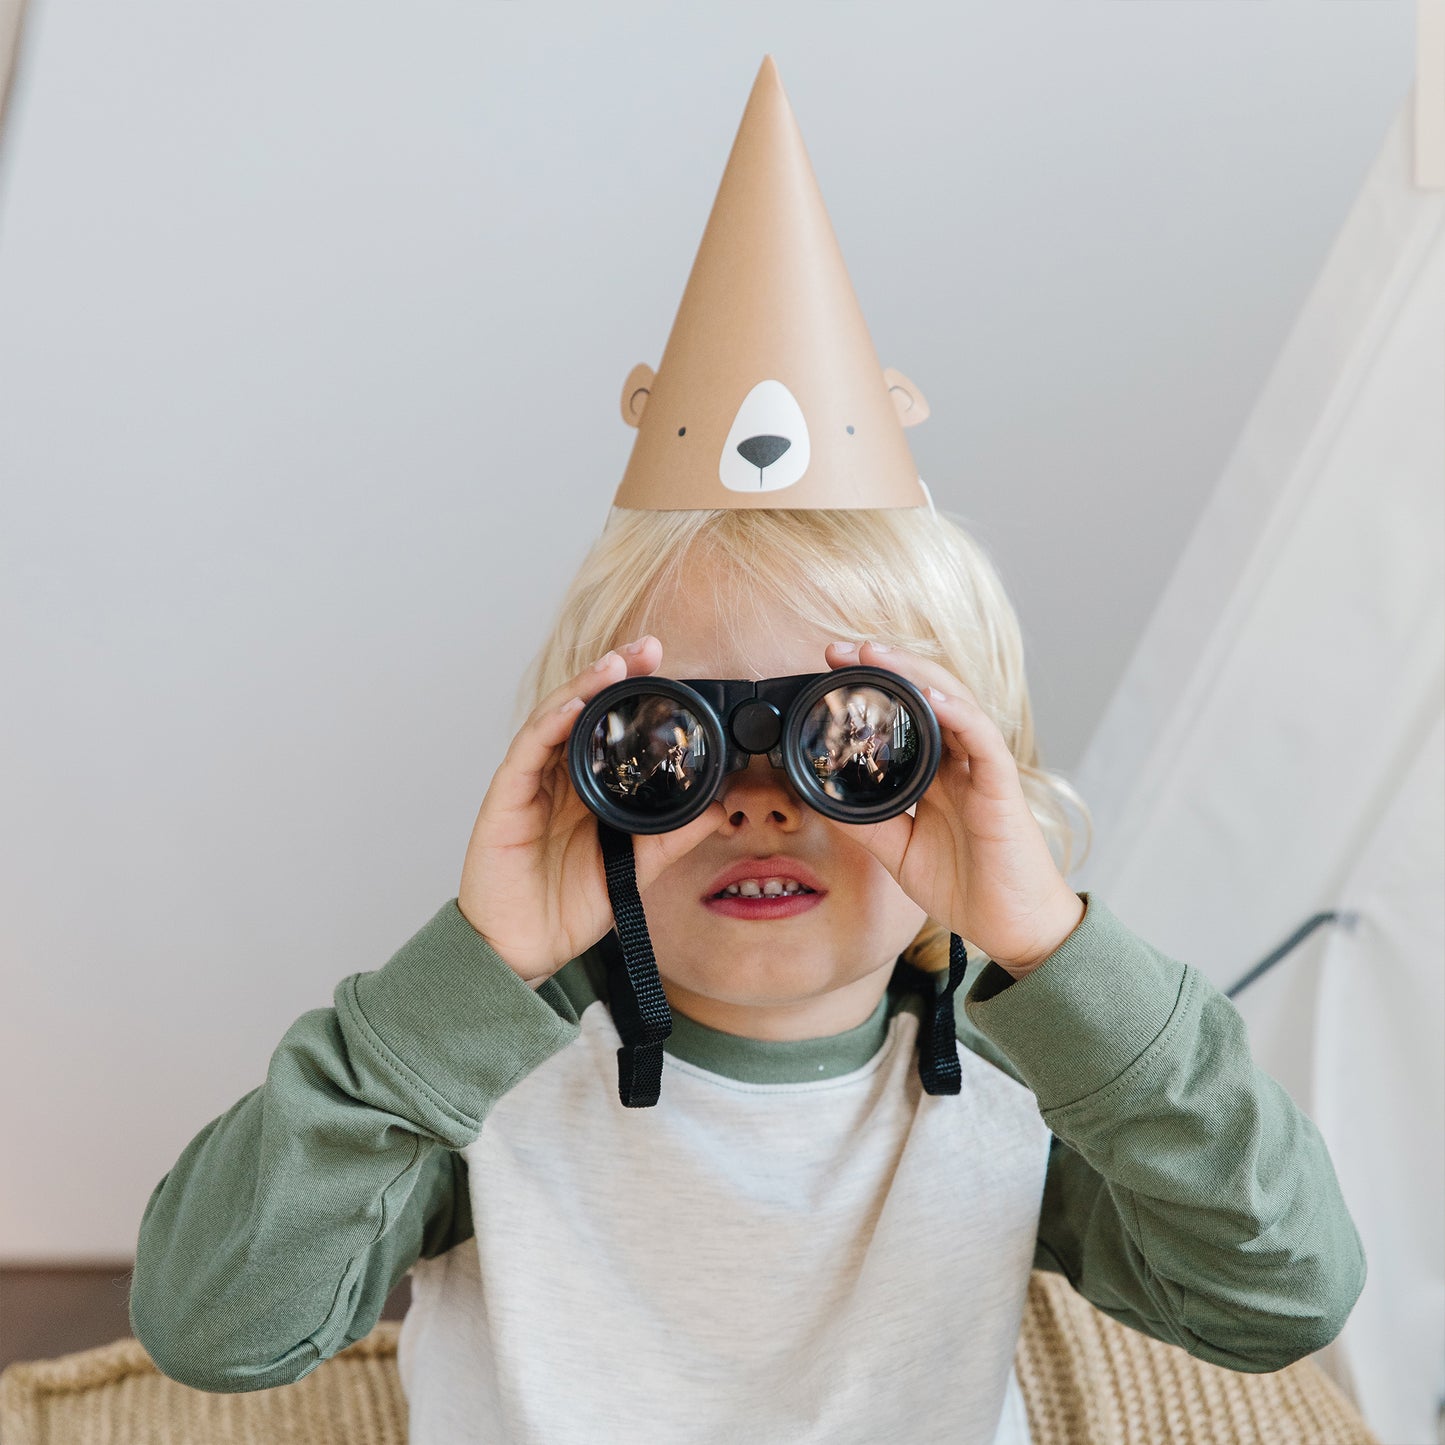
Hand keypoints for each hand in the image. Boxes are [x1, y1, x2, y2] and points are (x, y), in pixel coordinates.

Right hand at [458, 636, 725, 981]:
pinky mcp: (506, 797)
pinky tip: (575, 705)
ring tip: (617, 663)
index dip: (635, 691)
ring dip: (585, 685)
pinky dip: (551, 723)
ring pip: (556, 716)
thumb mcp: (638, 867)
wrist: (524, 949)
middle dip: (614, 672)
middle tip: (649, 647)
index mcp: (586, 784)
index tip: (667, 667)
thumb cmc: (568, 905)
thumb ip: (674, 835)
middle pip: (583, 706)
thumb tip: (720, 807)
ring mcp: (530, 781)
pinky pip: (528, 750)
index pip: (609, 723)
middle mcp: (557, 773)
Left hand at [821, 641, 1084, 978]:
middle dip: (885, 665)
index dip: (872, 687)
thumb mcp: (900, 851)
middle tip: (840, 649)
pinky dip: (958, 712)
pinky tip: (931, 696)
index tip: (830, 670)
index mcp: (938, 773)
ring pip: (954, 702)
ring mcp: (982, 770)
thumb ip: (869, 823)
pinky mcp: (1002, 787)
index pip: (904, 714)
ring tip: (876, 653)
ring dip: (915, 673)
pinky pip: (983, 739)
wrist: (1012, 928)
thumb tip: (823, 800)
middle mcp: (960, 762)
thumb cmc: (968, 887)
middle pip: (926, 694)